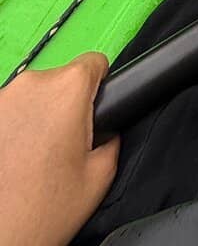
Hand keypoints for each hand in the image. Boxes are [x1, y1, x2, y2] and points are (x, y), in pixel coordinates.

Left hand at [0, 53, 118, 245]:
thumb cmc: (43, 209)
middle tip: (63, 149)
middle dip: (67, 108)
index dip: (101, 87)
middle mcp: (30, 84)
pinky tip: (13, 162)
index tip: (94, 112)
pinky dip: (14, 129)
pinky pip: (9, 112)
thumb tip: (106, 130)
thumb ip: (112, 139)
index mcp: (67, 89)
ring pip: (33, 98)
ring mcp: (1, 99)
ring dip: (37, 118)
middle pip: (61, 81)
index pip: (95, 62)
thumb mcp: (100, 177)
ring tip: (35, 160)